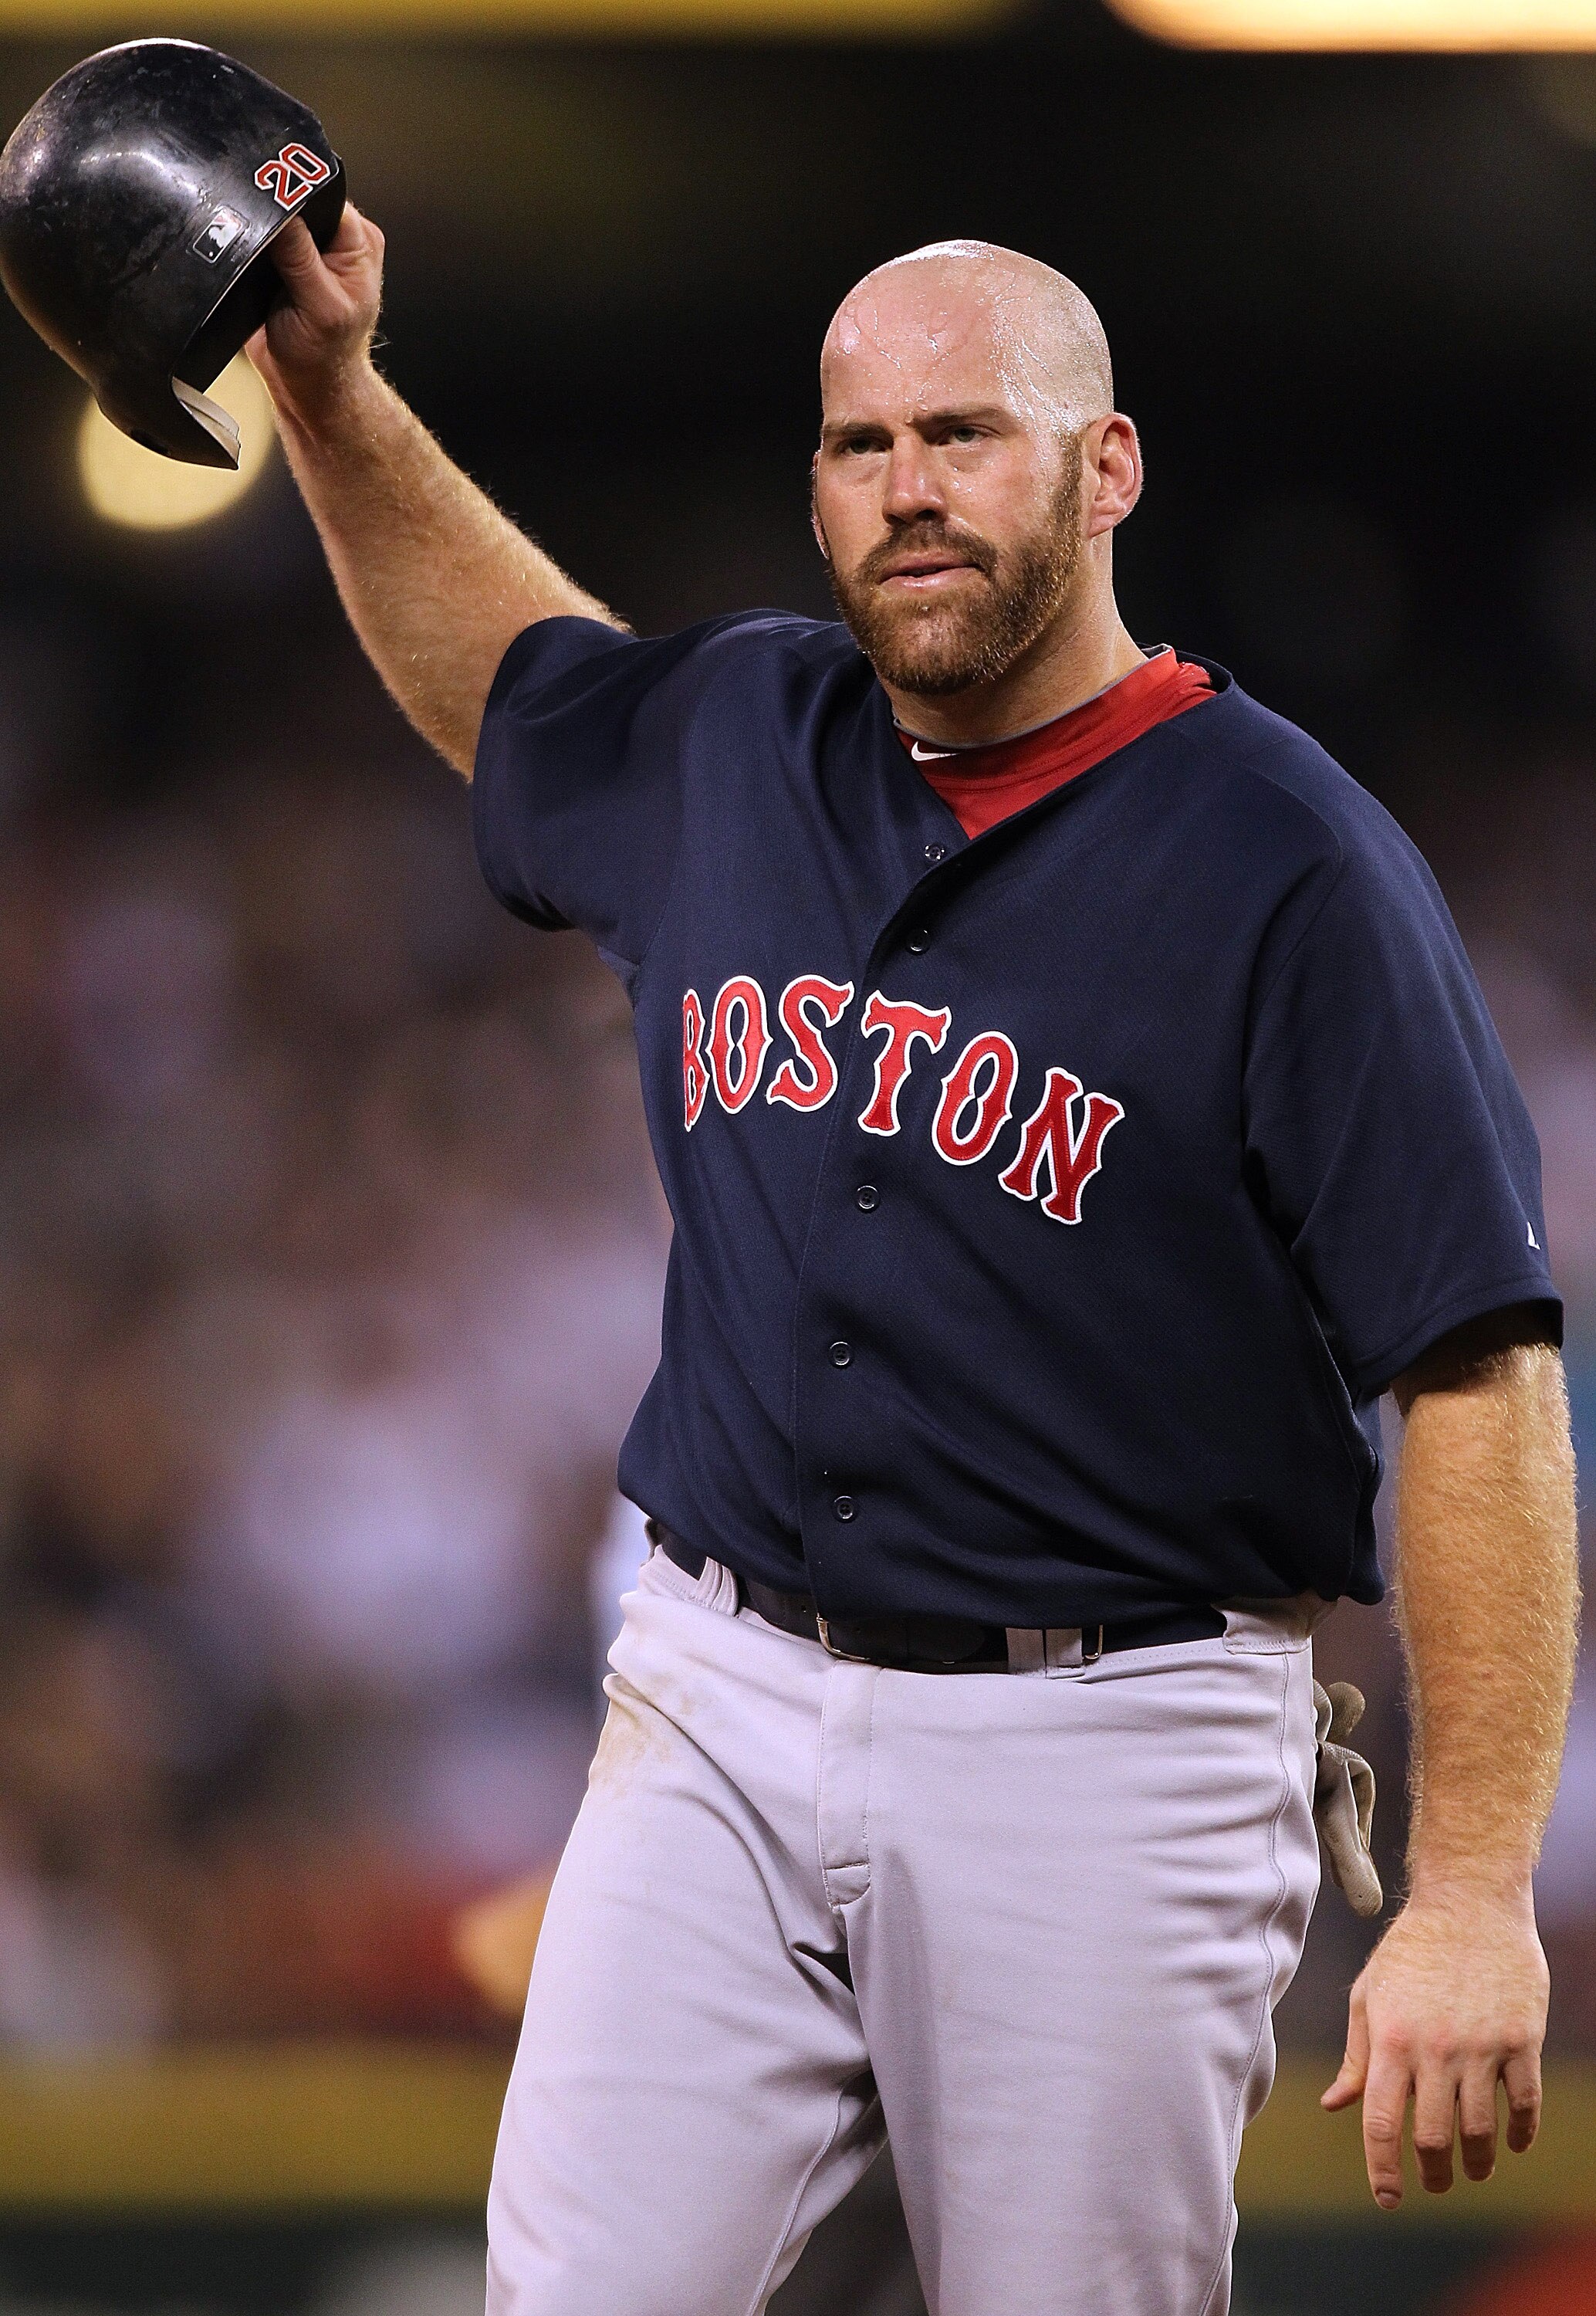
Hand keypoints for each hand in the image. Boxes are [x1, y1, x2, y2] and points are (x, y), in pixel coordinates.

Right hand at [247, 203, 385, 425]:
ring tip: (250, 249)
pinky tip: (242, 253)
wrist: (307, 386)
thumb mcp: (318, 305)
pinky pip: (260, 236)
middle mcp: (335, 239)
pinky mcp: (282, 261)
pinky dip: (249, 241)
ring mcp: (308, 249)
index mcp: (357, 242)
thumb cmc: (324, 356)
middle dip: (272, 209)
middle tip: (255, 231)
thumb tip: (280, 209)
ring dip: (257, 226)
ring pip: (275, 215)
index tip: (266, 200)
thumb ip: (301, 257)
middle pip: (296, 198)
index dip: (293, 192)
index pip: (323, 193)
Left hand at [1322, 1890, 1546, 2207]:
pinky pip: (1524, 2103)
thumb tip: (1335, 2105)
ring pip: (1481, 2130)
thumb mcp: (1370, 1994)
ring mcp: (1481, 2045)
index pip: (1382, 2123)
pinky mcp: (1521, 2039)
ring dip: (1477, 2162)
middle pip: (1434, 2138)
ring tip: (1472, 2169)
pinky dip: (1520, 2132)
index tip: (1388, 2199)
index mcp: (1391, 2039)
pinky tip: (1513, 2143)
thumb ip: (1357, 2055)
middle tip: (1434, 2184)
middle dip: (1433, 2174)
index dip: (1382, 2170)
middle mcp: (1435, 2048)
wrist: (1469, 1902)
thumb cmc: (1411, 1949)